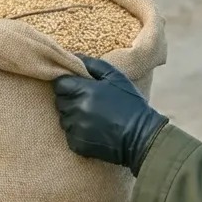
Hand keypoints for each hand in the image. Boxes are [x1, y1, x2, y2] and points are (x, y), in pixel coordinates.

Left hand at [53, 56, 167, 172]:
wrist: (141, 136)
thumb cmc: (130, 103)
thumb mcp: (115, 77)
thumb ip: (93, 65)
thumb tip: (74, 56)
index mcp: (84, 91)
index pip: (59, 84)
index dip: (66, 84)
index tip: (76, 86)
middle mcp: (76, 110)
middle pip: (60, 101)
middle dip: (69, 99)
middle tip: (86, 101)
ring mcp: (75, 129)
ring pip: (63, 118)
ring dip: (72, 116)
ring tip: (91, 116)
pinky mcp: (77, 145)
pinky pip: (69, 134)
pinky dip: (77, 132)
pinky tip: (92, 129)